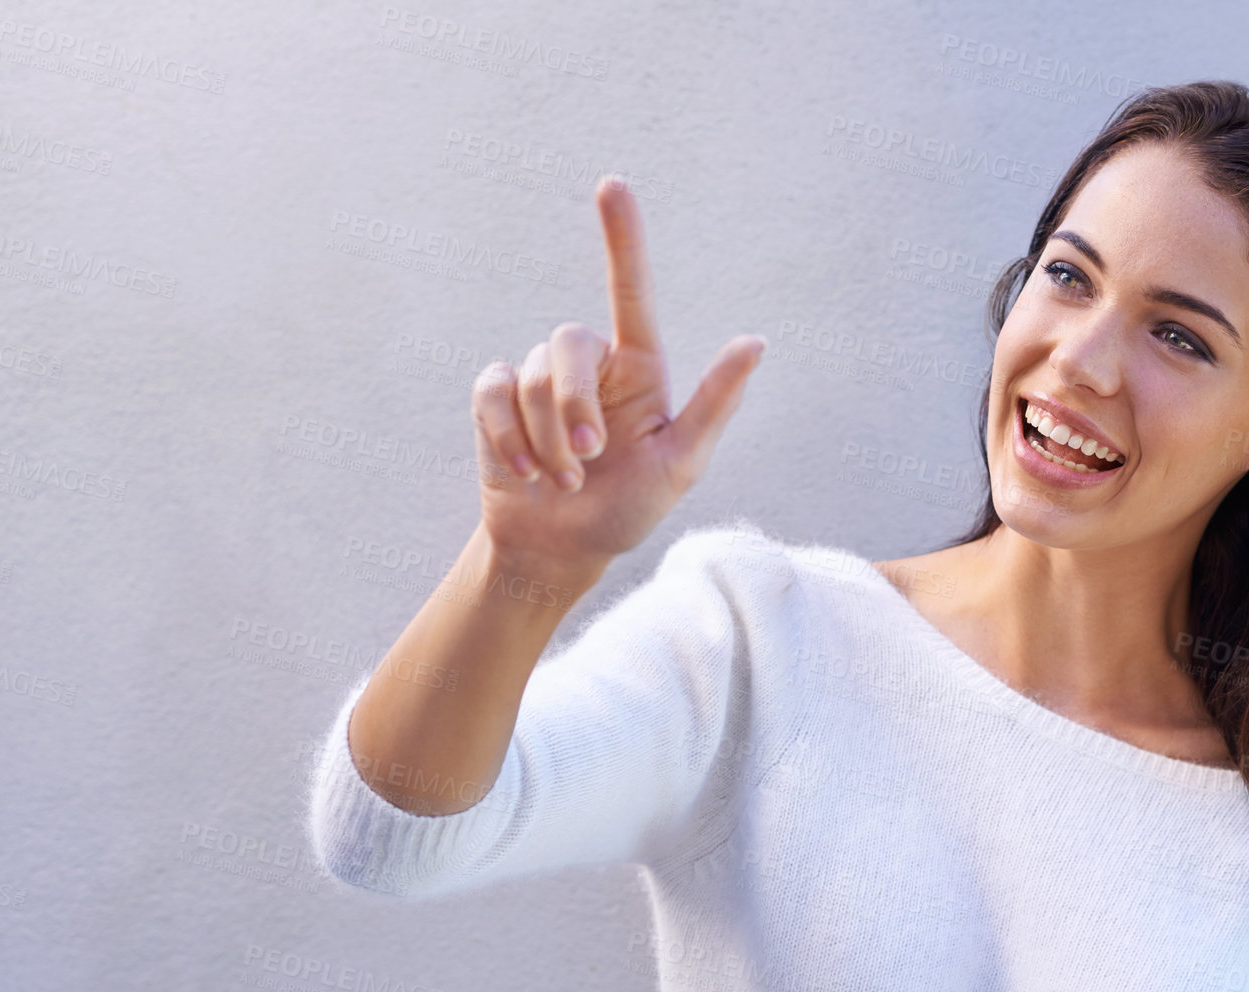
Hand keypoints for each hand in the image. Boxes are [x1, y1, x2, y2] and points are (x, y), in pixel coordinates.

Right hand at [471, 173, 765, 571]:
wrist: (561, 550)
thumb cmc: (628, 509)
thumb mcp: (681, 464)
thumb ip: (714, 403)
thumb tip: (756, 341)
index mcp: (638, 368)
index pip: (630, 291)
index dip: (621, 238)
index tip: (612, 185)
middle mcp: (590, 365)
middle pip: (568, 343)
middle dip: (572, 406)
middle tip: (586, 460)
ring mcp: (539, 380)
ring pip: (532, 377)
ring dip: (546, 439)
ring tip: (562, 481)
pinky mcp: (496, 401)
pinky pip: (492, 393)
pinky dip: (507, 437)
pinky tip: (523, 472)